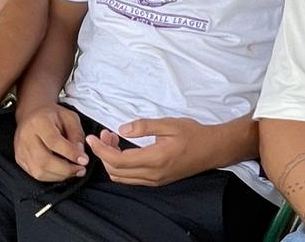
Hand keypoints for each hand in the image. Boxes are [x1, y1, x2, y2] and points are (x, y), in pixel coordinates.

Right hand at [13, 103, 88, 181]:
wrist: (32, 113)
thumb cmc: (52, 115)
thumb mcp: (69, 117)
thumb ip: (76, 134)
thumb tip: (80, 153)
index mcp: (39, 122)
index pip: (54, 142)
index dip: (70, 153)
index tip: (84, 160)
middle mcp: (26, 137)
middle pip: (44, 160)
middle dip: (66, 169)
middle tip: (81, 170)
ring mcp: (21, 150)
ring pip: (39, 171)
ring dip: (59, 175)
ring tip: (73, 172)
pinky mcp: (19, 159)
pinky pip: (35, 174)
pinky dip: (51, 176)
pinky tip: (61, 172)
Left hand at [85, 117, 211, 186]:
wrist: (212, 149)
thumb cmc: (193, 134)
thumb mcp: (169, 124)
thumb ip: (144, 126)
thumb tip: (122, 128)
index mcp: (154, 159)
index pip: (118, 160)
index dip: (101, 150)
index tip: (92, 138)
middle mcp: (153, 174)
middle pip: (116, 172)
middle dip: (104, 154)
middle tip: (106, 135)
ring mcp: (155, 180)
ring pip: (122, 178)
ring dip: (112, 161)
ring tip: (114, 141)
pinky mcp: (158, 180)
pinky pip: (132, 179)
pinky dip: (121, 167)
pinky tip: (124, 150)